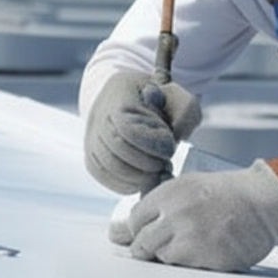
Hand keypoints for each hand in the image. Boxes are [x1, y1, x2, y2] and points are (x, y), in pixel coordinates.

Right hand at [84, 70, 201, 193]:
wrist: (131, 98)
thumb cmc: (160, 98)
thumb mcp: (179, 95)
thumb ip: (185, 111)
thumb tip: (176, 136)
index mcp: (120, 93)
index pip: (128, 129)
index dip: (152, 144)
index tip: (169, 147)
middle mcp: (99, 116)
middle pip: (117, 152)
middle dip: (148, 165)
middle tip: (165, 164)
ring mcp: (92, 138)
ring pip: (109, 168)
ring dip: (139, 177)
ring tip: (157, 171)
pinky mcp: (92, 158)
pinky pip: (104, 177)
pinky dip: (127, 184)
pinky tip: (145, 179)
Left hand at [110, 160, 277, 271]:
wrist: (266, 201)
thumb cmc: (225, 193)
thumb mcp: (187, 188)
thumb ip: (153, 209)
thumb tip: (114, 235)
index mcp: (170, 194)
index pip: (135, 221)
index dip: (143, 227)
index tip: (155, 227)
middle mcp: (178, 216)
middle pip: (142, 245)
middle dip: (149, 247)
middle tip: (170, 240)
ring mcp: (194, 240)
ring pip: (164, 259)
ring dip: (174, 254)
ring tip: (196, 239)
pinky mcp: (210, 260)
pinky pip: (188, 270)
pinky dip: (195, 262)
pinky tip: (209, 247)